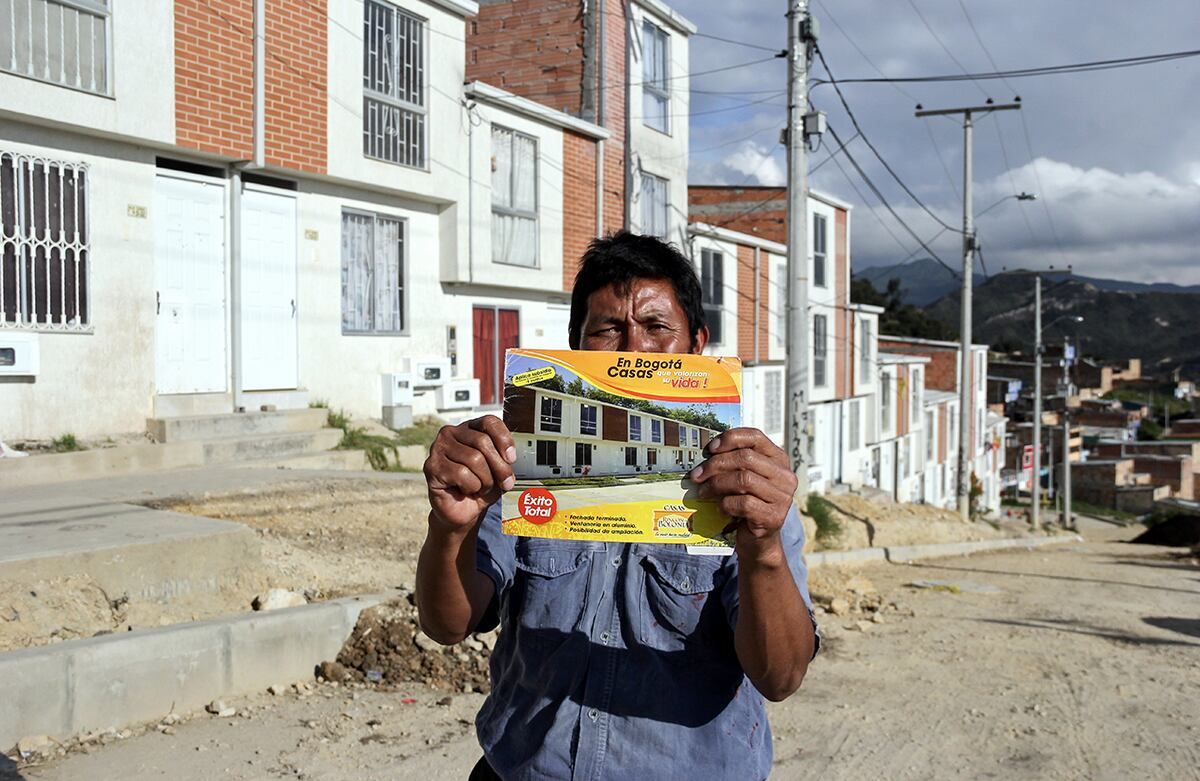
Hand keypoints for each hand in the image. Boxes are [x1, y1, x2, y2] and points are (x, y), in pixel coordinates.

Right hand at [424, 415, 516, 530]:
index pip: (489, 422)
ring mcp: (438, 448)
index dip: (504, 439)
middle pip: (483, 442)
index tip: (512, 458)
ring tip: (480, 487)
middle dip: (499, 467)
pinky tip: (465, 490)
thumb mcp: (498, 470)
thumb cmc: (480, 486)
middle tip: (504, 483)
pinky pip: (462, 474)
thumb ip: (504, 458)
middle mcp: (451, 433)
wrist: (462, 511)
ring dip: (485, 480)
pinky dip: (471, 487)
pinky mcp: (432, 466)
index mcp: (469, 428)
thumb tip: (510, 457)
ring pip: (474, 459)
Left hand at [689, 428, 797, 562]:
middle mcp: (785, 476)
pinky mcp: (774, 517)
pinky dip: (726, 504)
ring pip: (744, 479)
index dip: (730, 438)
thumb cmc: (747, 505)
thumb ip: (732, 464)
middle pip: (745, 458)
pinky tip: (720, 508)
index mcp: (778, 460)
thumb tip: (706, 455)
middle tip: (697, 475)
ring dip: (717, 485)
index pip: (755, 437)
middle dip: (716, 465)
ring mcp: (783, 497)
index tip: (711, 448)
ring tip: (704, 492)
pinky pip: (743, 503)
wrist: (758, 541)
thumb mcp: (742, 480)